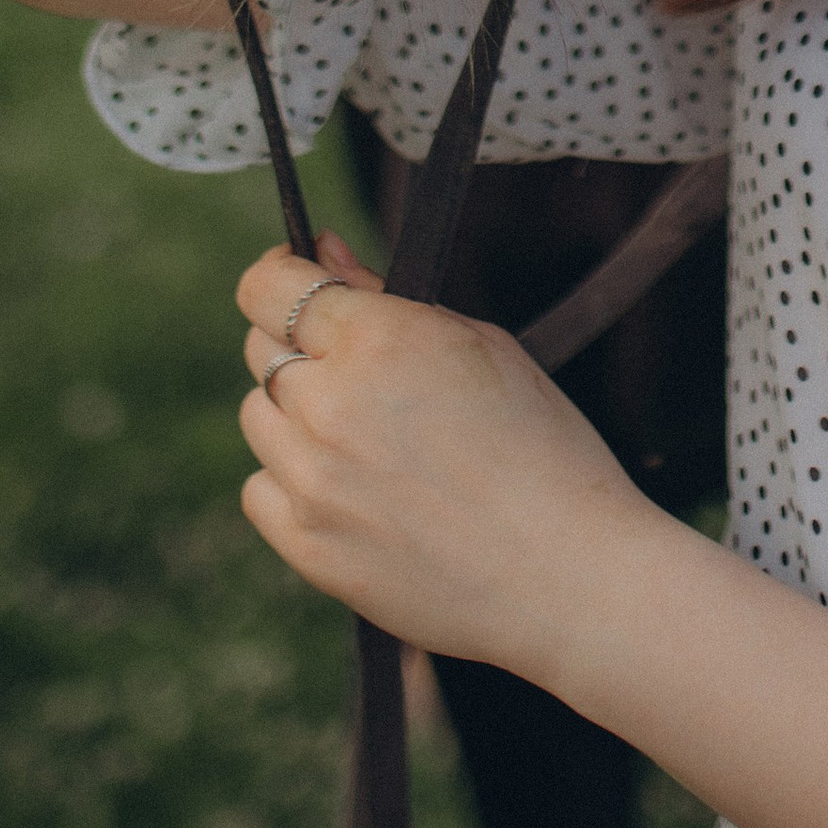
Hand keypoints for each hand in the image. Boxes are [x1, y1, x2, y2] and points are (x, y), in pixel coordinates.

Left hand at [235, 237, 652, 673]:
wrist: (568, 575)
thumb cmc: (544, 449)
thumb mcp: (482, 346)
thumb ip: (386, 297)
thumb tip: (322, 252)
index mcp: (377, 339)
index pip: (267, 287)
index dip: (280, 275)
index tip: (297, 279)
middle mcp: (330, 404)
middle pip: (260, 349)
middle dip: (300, 344)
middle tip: (361, 369)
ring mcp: (311, 481)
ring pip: (259, 418)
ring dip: (297, 413)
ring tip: (368, 436)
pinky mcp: (306, 546)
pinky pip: (262, 489)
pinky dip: (293, 481)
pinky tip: (353, 488)